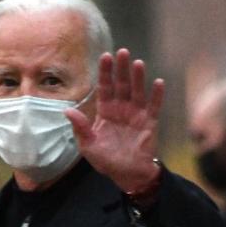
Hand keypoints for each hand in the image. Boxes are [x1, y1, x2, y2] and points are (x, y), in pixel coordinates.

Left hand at [65, 48, 164, 192]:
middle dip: (121, 69)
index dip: (105, 72)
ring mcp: (136, 114)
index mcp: (105, 112)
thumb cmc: (107, 161)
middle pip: (121, 85)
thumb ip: (80, 127)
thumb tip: (67, 111)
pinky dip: (157, 95)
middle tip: (122, 52)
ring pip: (137, 92)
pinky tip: (158, 82)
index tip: (105, 56)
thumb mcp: (88, 146)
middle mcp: (121, 109)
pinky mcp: (150, 123)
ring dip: (138, 78)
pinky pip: (154, 107)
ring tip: (138, 63)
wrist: (128, 175)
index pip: (105, 88)